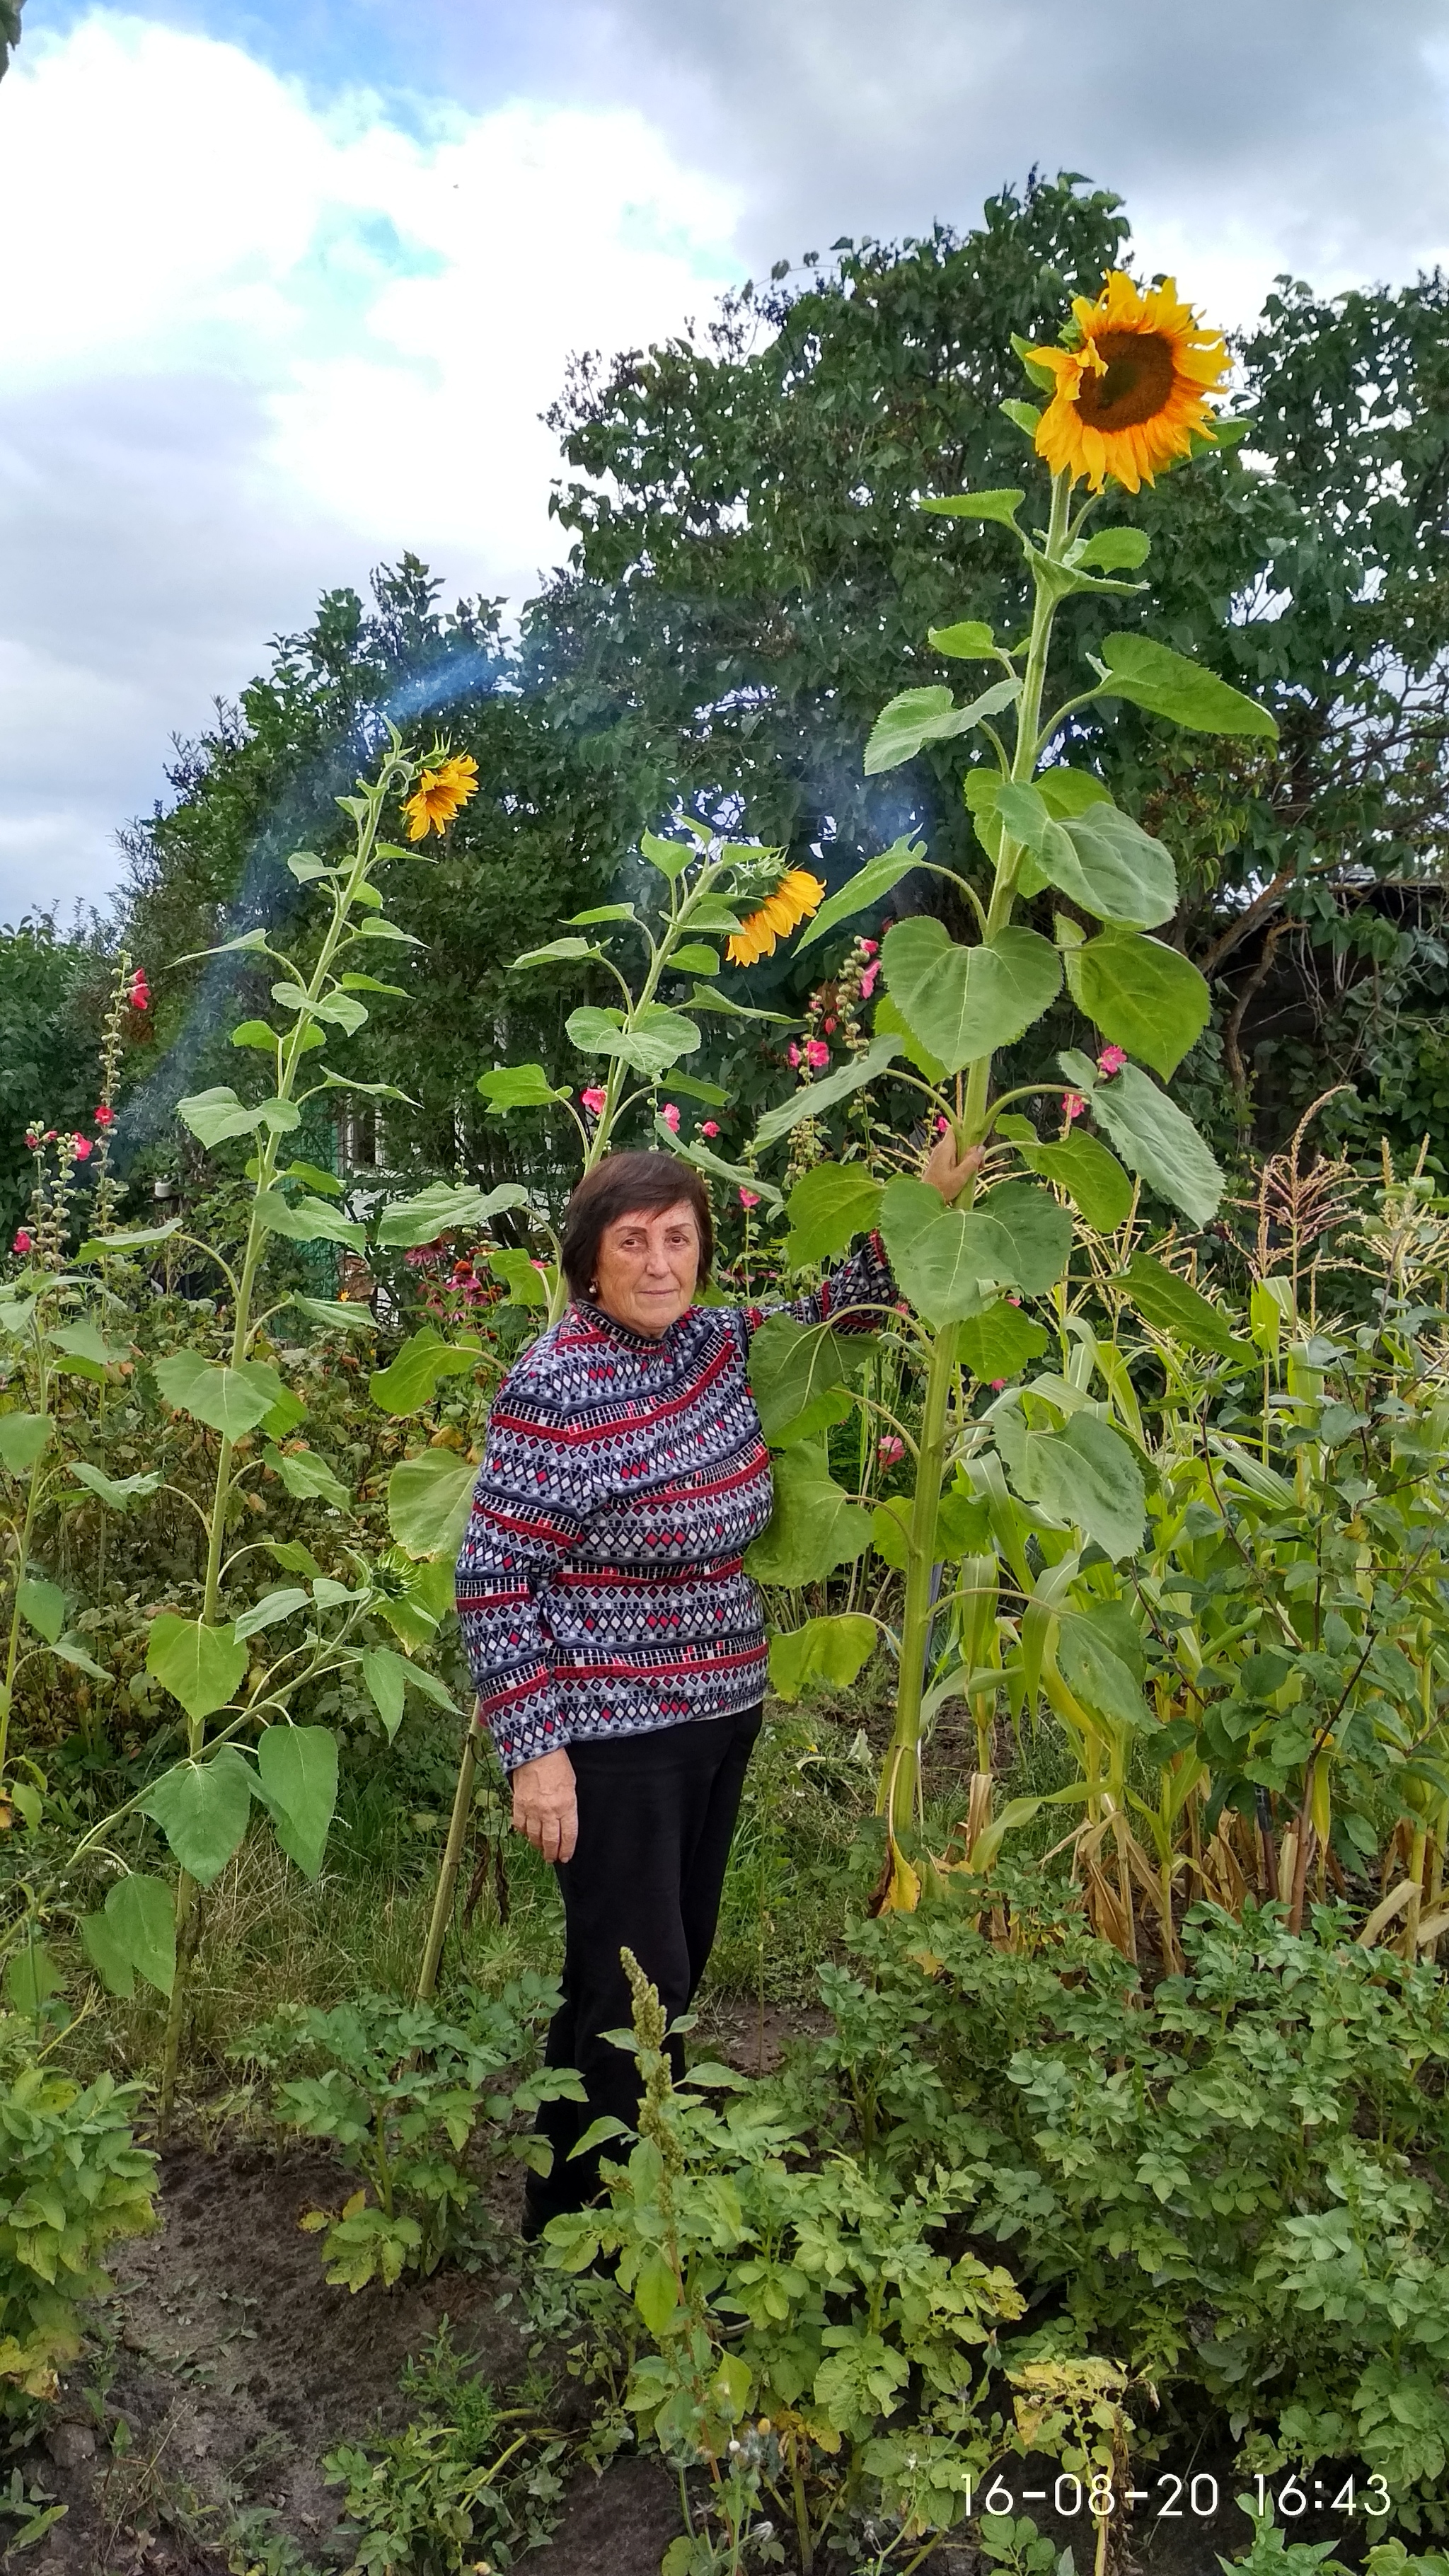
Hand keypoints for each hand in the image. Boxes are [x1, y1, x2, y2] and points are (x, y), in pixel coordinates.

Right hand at [511, 1749, 577, 1863]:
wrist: (535, 1751)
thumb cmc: (557, 1764)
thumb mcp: (572, 1785)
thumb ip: (569, 1806)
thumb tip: (565, 1822)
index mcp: (566, 1806)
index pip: (568, 1836)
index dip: (567, 1850)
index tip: (566, 1856)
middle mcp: (548, 1811)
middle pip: (550, 1841)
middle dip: (552, 1853)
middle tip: (553, 1858)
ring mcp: (532, 1809)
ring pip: (534, 1837)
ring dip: (538, 1846)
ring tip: (542, 1849)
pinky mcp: (518, 1805)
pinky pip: (520, 1826)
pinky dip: (524, 1833)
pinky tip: (528, 1834)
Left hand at [922, 1128, 984, 1204]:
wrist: (926, 1200)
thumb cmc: (941, 1190)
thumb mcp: (960, 1177)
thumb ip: (971, 1161)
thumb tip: (981, 1147)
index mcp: (945, 1148)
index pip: (955, 1129)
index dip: (967, 1130)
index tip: (979, 1141)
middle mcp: (941, 1149)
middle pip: (960, 1140)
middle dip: (972, 1149)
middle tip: (980, 1164)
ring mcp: (940, 1156)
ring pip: (959, 1150)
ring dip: (969, 1158)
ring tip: (976, 1171)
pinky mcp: (941, 1164)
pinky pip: (955, 1158)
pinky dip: (963, 1163)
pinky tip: (968, 1174)